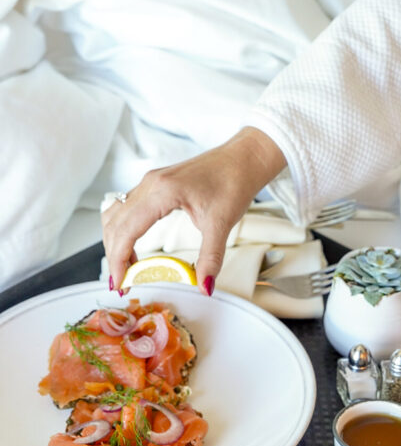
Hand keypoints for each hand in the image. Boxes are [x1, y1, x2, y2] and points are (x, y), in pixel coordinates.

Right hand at [102, 128, 286, 293]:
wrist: (242, 158)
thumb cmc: (233, 181)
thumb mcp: (222, 224)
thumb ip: (210, 258)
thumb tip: (204, 286)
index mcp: (162, 191)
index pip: (126, 230)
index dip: (118, 260)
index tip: (120, 283)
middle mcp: (149, 184)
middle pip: (115, 224)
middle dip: (114, 255)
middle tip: (121, 282)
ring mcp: (149, 182)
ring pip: (116, 214)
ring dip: (115, 242)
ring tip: (126, 268)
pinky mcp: (154, 184)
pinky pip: (126, 208)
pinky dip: (123, 230)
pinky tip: (133, 247)